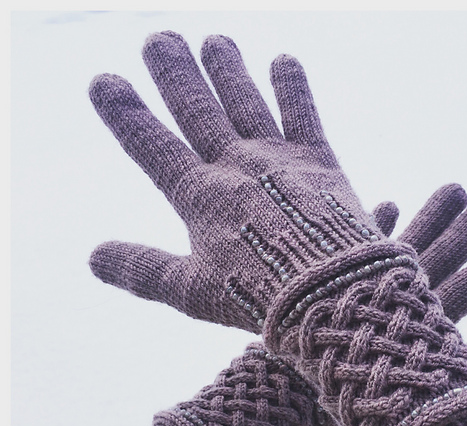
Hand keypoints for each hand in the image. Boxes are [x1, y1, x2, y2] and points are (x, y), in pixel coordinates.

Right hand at [89, 31, 390, 332]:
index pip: (153, 146)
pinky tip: (284, 59)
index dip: (126, 114)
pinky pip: (303, 113)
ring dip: (227, 70)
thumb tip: (92, 257)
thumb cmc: (257, 298)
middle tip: (159, 37)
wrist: (326, 293)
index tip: (104, 80)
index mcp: (201, 196)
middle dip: (176, 73)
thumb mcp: (190, 291)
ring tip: (215, 41)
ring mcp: (278, 159)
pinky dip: (292, 86)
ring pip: (246, 102)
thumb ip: (142, 269)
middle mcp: (236, 166)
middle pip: (198, 110)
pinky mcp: (320, 161)